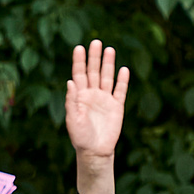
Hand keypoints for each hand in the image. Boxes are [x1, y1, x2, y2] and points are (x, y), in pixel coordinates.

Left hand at [66, 40, 130, 159]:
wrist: (95, 151)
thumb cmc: (80, 137)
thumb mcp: (72, 120)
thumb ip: (71, 101)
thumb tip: (70, 82)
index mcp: (80, 96)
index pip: (79, 74)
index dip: (79, 61)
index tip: (79, 48)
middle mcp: (92, 94)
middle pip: (93, 72)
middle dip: (94, 57)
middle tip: (96, 42)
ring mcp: (105, 99)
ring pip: (107, 77)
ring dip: (108, 64)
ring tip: (109, 50)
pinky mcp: (116, 107)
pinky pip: (120, 91)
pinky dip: (122, 81)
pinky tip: (124, 69)